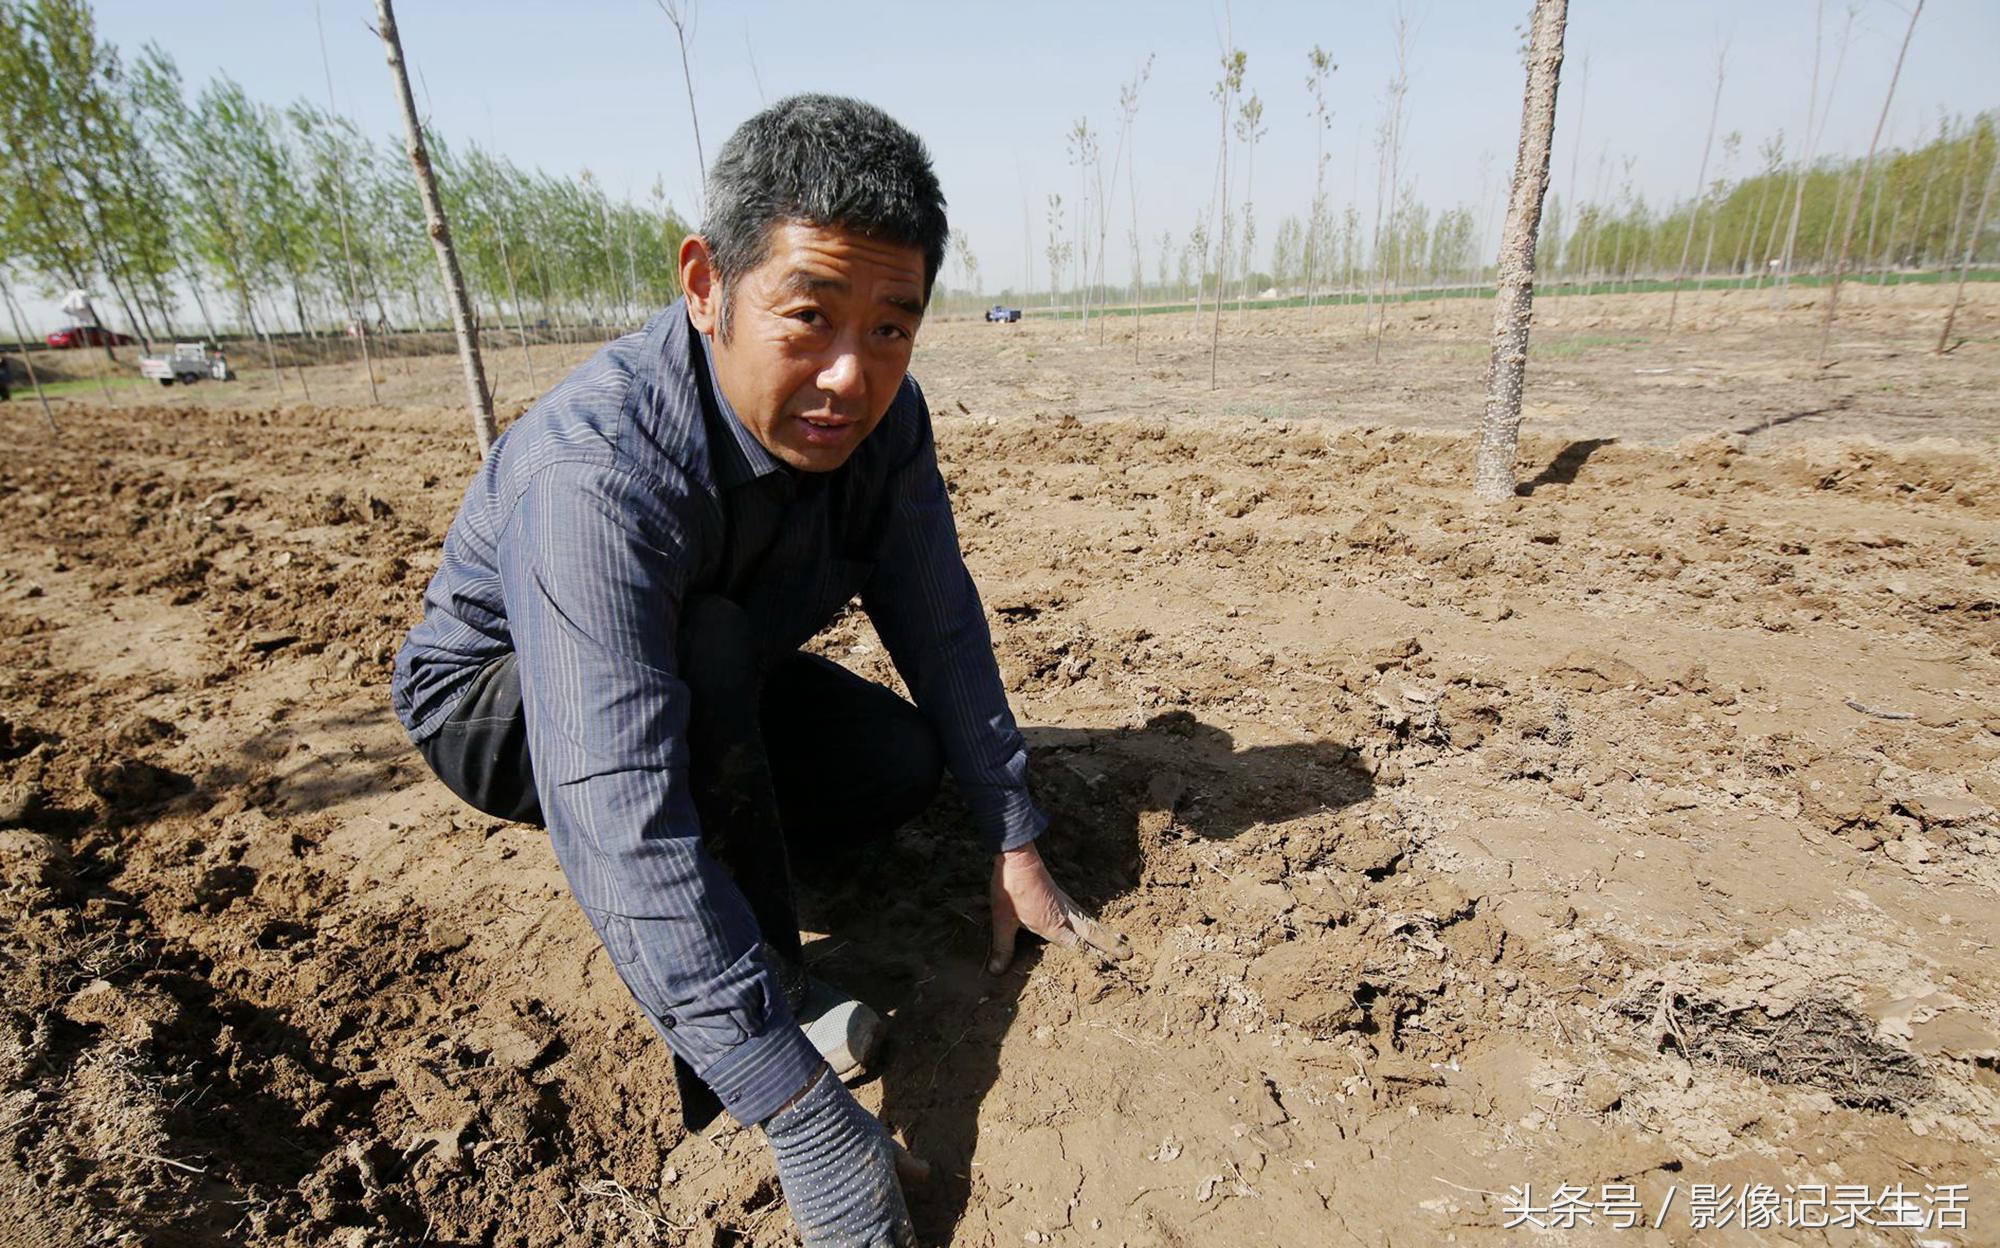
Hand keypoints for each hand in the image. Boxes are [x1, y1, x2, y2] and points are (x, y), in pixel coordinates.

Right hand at [763, 1067, 915, 1246]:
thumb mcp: (891, 1150)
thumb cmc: (856, 1132)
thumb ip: (909, 1167)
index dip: (907, 1245)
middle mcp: (869, 1225)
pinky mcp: (813, 1228)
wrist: (815, 1125)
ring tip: (860, 1240)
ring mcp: (840, 1230)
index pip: (908, 1244)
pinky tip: (837, 1240)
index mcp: (892, 1207)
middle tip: (882, 1241)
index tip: (902, 1241)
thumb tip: (926, 1171)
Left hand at [987, 841, 1131, 974]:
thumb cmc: (1011, 888)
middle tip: (1128, 953)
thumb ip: (1003, 948)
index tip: (1110, 967)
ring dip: (1104, 932)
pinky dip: (1092, 920)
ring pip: (1089, 921)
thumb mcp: (1003, 921)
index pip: (1077, 946)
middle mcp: (1064, 915)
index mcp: (1053, 925)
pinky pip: (1082, 912)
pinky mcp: (1060, 895)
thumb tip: (997, 971)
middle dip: (1109, 944)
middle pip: (1092, 933)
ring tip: (1120, 939)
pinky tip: (1091, 921)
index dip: (1093, 957)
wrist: (1017, 856)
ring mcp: (1064, 903)